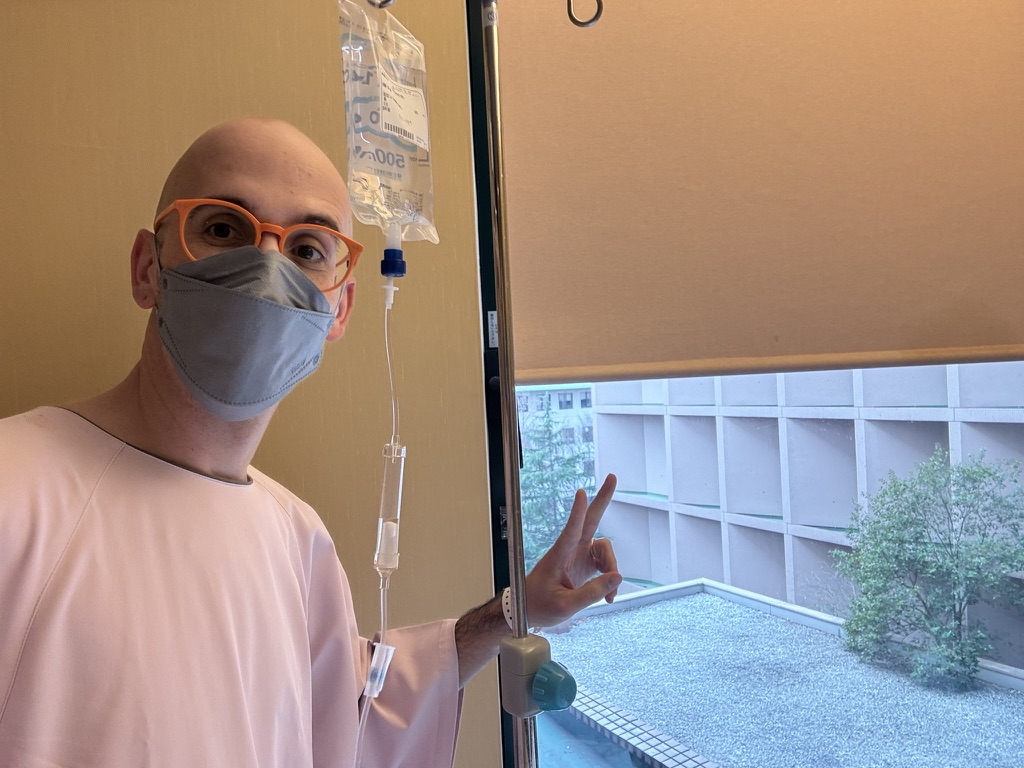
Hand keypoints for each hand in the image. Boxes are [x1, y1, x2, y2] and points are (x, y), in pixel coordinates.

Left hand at [524, 474, 620, 628]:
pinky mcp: (584, 564)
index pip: (570, 529)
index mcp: (559, 555)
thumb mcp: (566, 606)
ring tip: (610, 595)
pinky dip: (610, 579)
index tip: (581, 493)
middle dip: (602, 499)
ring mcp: (578, 555)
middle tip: (612, 478)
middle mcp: (571, 549)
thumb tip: (618, 577)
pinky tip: (609, 596)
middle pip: (590, 519)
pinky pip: (604, 564)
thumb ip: (592, 593)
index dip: (577, 511)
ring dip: (612, 568)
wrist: (528, 611)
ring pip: (605, 548)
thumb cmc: (539, 606)